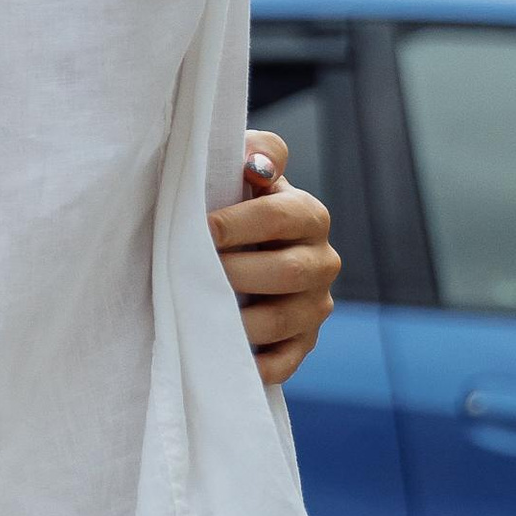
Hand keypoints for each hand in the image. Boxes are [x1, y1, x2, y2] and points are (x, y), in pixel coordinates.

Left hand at [211, 129, 340, 389]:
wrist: (239, 249)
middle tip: (193, 272)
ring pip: (286, 319)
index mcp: (308, 214)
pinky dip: (258, 363)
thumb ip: (258, 152)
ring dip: (242, 319)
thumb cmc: (234, 202)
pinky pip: (286, 360)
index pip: (280, 217)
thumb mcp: (244, 168)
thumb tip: (257, 165)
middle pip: (288, 271)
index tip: (201, 228)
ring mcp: (315, 305)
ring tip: (201, 312)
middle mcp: (322, 261)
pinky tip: (226, 353)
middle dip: (237, 272)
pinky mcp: (304, 342)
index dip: (238, 223)